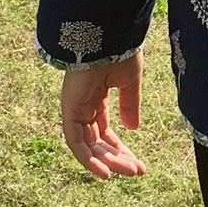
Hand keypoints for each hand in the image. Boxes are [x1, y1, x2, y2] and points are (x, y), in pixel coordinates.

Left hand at [60, 50, 145, 179]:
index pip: (106, 132)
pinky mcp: (69, 109)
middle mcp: (83, 107)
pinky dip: (88, 159)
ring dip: (108, 160)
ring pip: (89, 145)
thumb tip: (133, 128)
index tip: (138, 164)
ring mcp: (74, 109)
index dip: (120, 149)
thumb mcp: (129, 82)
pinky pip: (76, 142)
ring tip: (129, 170)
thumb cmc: (120, 51)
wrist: (109, 35)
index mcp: (96, 99)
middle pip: (98, 142)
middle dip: (117, 158)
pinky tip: (105, 172)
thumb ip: (129, 105)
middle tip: (137, 171)